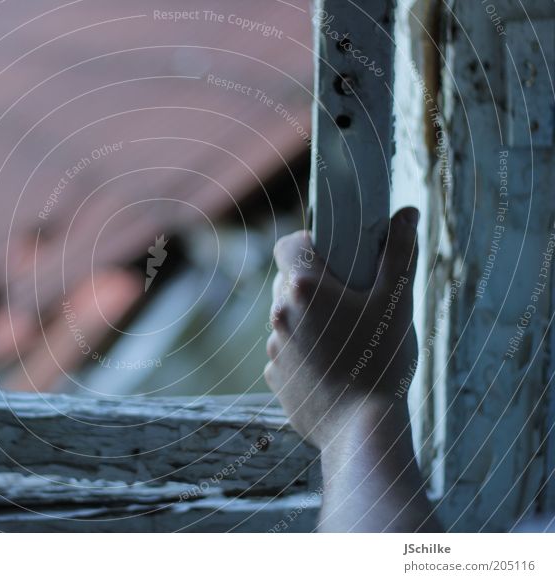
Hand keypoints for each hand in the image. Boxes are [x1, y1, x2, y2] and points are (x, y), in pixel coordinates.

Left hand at [264, 207, 418, 450]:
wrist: (362, 433)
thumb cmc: (382, 361)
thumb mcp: (398, 302)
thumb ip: (400, 253)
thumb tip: (407, 213)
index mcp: (303, 288)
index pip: (288, 245)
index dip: (309, 243)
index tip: (335, 256)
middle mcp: (279, 315)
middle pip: (290, 284)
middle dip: (315, 285)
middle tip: (351, 299)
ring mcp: (274, 350)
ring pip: (289, 321)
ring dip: (310, 322)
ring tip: (347, 340)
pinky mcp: (276, 380)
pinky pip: (288, 355)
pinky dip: (306, 355)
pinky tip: (335, 370)